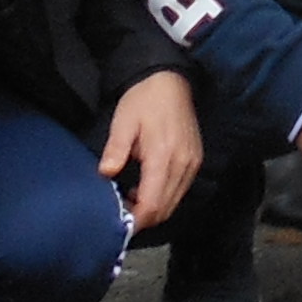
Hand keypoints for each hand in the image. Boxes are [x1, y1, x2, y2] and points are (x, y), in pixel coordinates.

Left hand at [103, 70, 201, 228]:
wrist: (170, 80)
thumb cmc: (143, 100)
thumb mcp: (123, 122)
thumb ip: (116, 150)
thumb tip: (106, 174)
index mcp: (164, 156)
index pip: (152, 204)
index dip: (135, 219)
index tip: (117, 222)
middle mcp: (183, 164)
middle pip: (164, 209)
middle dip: (143, 218)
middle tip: (120, 212)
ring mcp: (192, 163)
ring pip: (173, 203)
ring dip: (153, 209)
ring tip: (130, 200)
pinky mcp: (195, 160)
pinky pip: (180, 191)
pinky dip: (163, 198)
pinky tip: (146, 188)